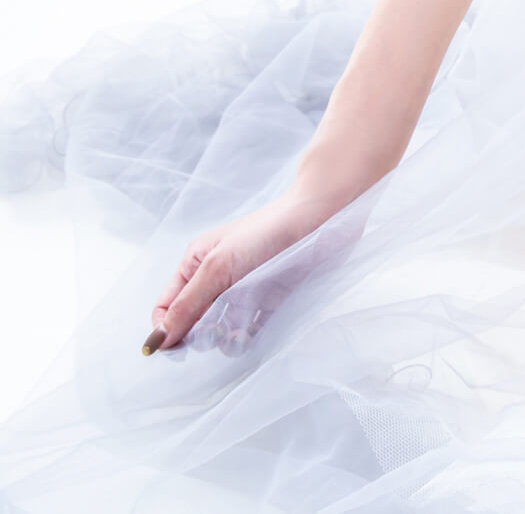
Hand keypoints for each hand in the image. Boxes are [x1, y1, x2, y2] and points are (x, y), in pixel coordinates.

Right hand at [142, 194, 331, 355]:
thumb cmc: (266, 233)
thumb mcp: (218, 267)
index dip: (166, 329)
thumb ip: (188, 304)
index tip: (174, 350)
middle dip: (198, 335)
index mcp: (196, 264)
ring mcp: (244, 289)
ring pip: (222, 326)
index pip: (167, 306)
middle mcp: (217, 277)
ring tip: (235, 335)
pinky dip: (248, 336)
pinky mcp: (270, 298)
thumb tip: (157, 339)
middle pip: (194, 320)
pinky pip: (252, 326)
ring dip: (225, 338)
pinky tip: (251, 337)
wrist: (321, 219)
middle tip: (213, 336)